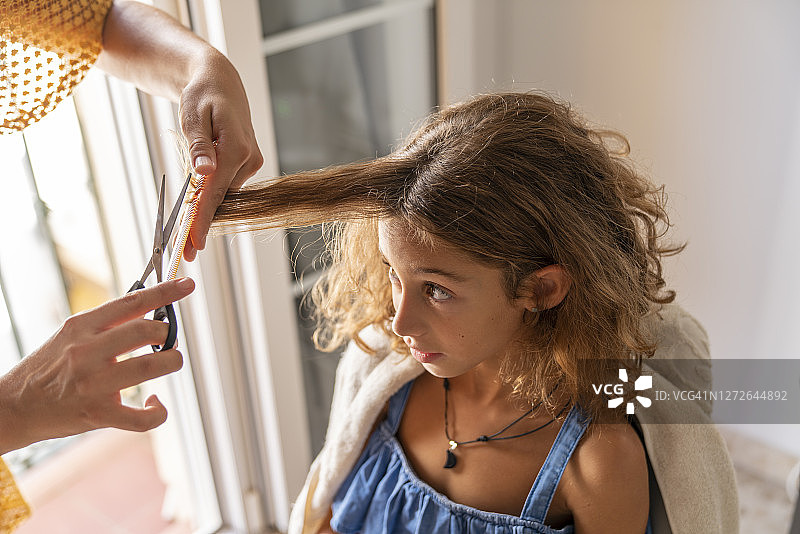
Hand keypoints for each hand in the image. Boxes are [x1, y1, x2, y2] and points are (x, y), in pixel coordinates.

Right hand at [0, 278, 194, 454]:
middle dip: (169, 333)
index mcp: (81, 327)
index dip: (165, 292)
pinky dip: (157, 411)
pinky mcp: (98, 414)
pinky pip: (142, 417)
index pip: (132, 302)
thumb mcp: (69, 335)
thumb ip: (106, 323)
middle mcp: (87, 352)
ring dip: (171, 362)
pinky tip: (154, 403)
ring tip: (167, 362)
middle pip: (147, 331)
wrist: (13, 406)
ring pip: (152, 367)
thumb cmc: (47, 368)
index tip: (186, 284)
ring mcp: (93, 384)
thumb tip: (148, 310)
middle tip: (169, 339)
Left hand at [179, 51, 263, 260]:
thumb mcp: (193, 117)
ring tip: (187, 209)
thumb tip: (203, 173)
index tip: (193, 242)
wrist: (220, 84)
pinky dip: (211, 190)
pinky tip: (201, 185)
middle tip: (183, 246)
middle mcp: (249, 159)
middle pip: (220, 198)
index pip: (216, 192)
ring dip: (204, 202)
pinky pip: (226, 184)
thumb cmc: (203, 96)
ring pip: (223, 192)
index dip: (203, 219)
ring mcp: (251, 163)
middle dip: (201, 221)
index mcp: (236, 149)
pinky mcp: (249, 164)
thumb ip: (199, 148)